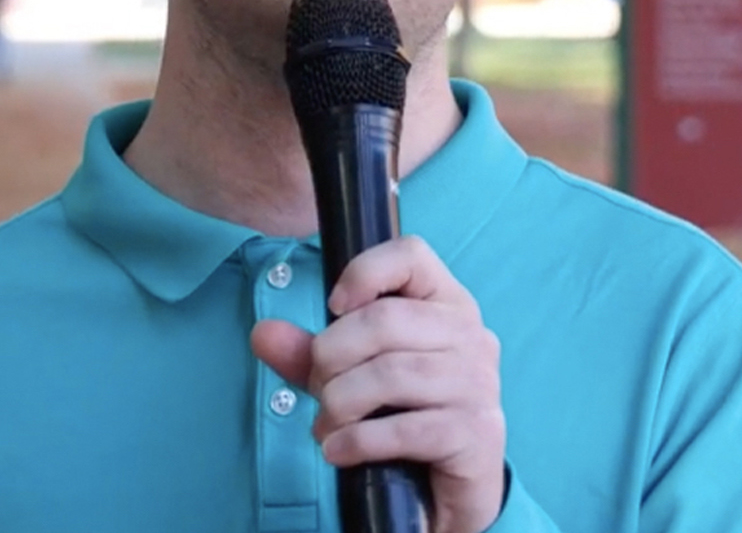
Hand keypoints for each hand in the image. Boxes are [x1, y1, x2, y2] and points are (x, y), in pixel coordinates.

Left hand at [250, 235, 505, 532]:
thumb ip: (309, 353)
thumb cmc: (404, 415)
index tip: (333, 308)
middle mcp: (471, 336)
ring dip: (340, 403)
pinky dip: (357, 441)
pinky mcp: (476, 434)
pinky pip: (404, 430)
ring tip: (327, 425)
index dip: (363, 272)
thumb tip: (262, 334)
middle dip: (332, 357)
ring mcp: (478, 385)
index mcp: (447, 304)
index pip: (411, 255)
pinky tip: (338, 451)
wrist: (450, 486)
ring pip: (391, 375)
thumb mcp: (352, 376)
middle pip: (385, 320)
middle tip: (320, 390)